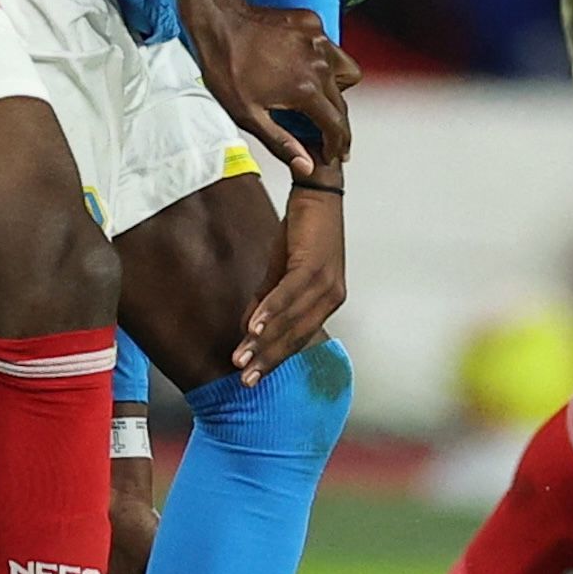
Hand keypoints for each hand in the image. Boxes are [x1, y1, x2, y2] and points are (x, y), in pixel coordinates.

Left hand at [177, 0, 355, 175]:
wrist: (217, 21)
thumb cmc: (225, 66)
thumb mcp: (248, 115)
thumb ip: (282, 143)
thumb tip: (307, 165)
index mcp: (306, 90)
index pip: (337, 126)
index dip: (337, 145)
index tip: (333, 153)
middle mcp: (320, 63)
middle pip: (343, 102)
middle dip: (336, 121)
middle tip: (322, 131)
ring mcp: (319, 40)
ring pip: (346, 72)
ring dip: (337, 88)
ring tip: (315, 97)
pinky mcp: (313, 23)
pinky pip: (330, 48)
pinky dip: (322, 61)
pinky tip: (301, 67)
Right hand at [238, 183, 346, 385]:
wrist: (317, 192)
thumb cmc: (301, 230)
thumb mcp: (278, 269)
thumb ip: (265, 300)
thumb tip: (247, 330)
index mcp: (324, 301)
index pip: (297, 338)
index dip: (273, 359)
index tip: (251, 378)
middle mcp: (330, 297)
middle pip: (295, 336)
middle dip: (268, 360)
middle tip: (245, 381)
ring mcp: (325, 283)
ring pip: (290, 320)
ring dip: (263, 342)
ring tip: (242, 359)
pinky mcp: (314, 265)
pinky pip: (288, 294)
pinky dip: (270, 312)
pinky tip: (253, 328)